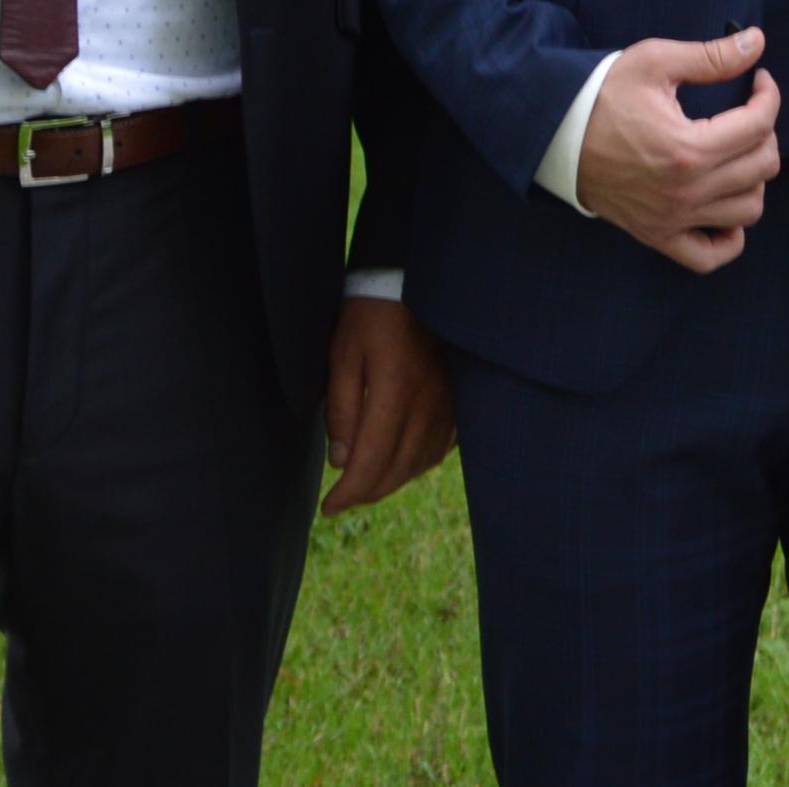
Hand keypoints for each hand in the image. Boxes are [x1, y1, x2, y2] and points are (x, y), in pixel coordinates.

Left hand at [320, 295, 455, 513]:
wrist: (413, 281)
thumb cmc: (370, 316)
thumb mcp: (342, 355)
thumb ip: (342, 409)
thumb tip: (340, 461)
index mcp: (396, 392)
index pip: (371, 461)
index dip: (348, 493)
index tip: (329, 508)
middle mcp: (429, 403)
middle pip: (398, 469)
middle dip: (367, 492)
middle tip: (343, 498)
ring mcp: (449, 401)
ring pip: (422, 462)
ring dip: (393, 481)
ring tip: (368, 484)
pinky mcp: (460, 398)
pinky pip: (443, 446)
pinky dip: (421, 463)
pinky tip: (404, 463)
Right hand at [575, 29, 781, 272]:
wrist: (558, 134)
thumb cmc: (605, 95)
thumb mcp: (656, 63)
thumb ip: (712, 56)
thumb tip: (758, 41)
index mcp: (688, 149)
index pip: (759, 125)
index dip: (769, 95)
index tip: (759, 81)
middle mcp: (686, 192)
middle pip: (762, 167)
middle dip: (764, 132)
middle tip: (746, 113)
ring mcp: (672, 219)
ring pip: (748, 210)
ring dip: (754, 178)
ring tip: (736, 153)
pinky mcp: (658, 235)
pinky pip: (710, 256)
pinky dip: (729, 236)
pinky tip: (724, 203)